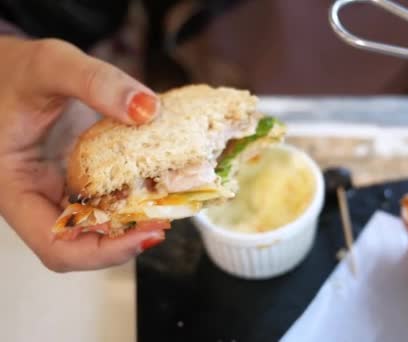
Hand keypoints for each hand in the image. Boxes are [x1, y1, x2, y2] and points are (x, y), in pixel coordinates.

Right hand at [0, 36, 164, 271]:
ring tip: (170, 203)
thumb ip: (96, 82)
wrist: (5, 69)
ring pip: (97, 226)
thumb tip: (149, 109)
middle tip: (167, 221)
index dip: (104, 251)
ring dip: (133, 220)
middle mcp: (35, 199)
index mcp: (14, 188)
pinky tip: (158, 181)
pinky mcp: (73, 180)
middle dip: (127, 238)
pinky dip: (131, 196)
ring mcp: (55, 192)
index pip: (57, 245)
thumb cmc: (14, 69)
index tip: (149, 233)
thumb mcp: (52, 64)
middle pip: (82, 244)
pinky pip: (104, 200)